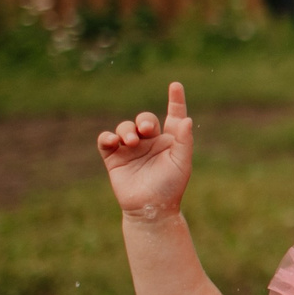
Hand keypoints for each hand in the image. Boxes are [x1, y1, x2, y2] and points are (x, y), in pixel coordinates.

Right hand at [99, 81, 194, 220]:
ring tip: (131, 141)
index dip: (175, 100)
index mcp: (169, 140)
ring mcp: (131, 149)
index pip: (173, 115)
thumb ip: (184, 141)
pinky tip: (113, 141)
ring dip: (126, 130)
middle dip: (143, 120)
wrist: (150, 209)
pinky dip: (107, 137)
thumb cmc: (170, 187)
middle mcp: (150, 142)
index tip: (175, 85)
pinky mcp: (114, 157)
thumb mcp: (181, 163)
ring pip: (125, 127)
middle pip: (145, 119)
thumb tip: (187, 119)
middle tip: (144, 130)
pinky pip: (106, 140)